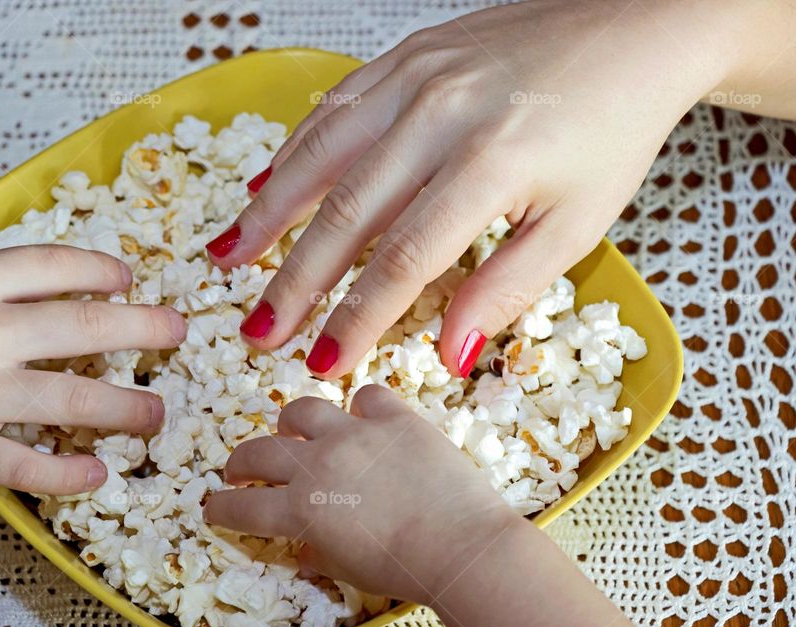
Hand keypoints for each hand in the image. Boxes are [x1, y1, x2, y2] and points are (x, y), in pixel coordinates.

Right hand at [0, 245, 185, 493]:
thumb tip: (14, 285)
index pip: (55, 266)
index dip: (101, 270)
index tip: (129, 279)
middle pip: (85, 326)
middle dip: (143, 329)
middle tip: (176, 334)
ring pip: (73, 397)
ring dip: (127, 408)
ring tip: (156, 415)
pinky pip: (27, 464)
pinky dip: (67, 473)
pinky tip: (97, 475)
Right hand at [203, 385, 516, 604]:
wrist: (461, 548)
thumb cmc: (406, 570)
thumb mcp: (348, 570)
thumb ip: (317, 553)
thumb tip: (303, 548)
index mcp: (302, 509)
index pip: (242, 509)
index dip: (221, 509)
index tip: (214, 508)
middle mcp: (318, 464)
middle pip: (259, 452)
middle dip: (241, 463)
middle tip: (241, 470)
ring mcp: (355, 435)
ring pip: (302, 410)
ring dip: (292, 424)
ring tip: (297, 432)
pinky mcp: (394, 418)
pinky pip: (365, 396)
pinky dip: (360, 408)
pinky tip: (366, 419)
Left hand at [204, 385, 637, 626]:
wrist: (463, 546)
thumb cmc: (467, 516)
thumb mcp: (435, 469)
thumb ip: (398, 457)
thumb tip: (385, 451)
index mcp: (392, 417)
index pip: (360, 396)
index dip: (345, 413)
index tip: (339, 426)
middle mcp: (349, 434)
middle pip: (297, 413)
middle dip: (281, 430)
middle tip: (270, 448)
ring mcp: (322, 469)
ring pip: (262, 451)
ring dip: (241, 463)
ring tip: (228, 480)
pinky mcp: (303, 513)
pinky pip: (252, 510)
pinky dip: (234, 514)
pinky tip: (220, 517)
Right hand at [207, 0, 761, 378]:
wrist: (632, 28)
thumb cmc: (611, 129)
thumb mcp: (578, 223)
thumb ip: (508, 288)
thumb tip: (452, 353)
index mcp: (491, 163)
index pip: (403, 259)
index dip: (357, 317)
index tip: (325, 361)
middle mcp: (441, 114)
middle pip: (346, 212)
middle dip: (295, 280)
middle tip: (258, 329)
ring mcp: (417, 77)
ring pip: (322, 154)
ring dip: (269, 213)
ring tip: (227, 258)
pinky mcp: (406, 55)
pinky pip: (334, 107)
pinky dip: (293, 150)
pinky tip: (264, 186)